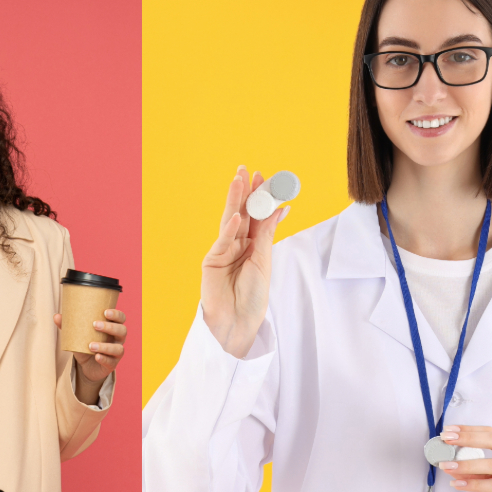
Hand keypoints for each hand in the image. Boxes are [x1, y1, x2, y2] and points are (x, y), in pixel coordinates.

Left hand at [55, 308, 126, 403]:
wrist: (87, 366)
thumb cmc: (85, 345)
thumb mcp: (77, 336)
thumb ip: (68, 326)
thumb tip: (56, 316)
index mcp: (112, 328)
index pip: (121, 318)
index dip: (116, 314)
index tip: (105, 312)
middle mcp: (118, 339)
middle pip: (122, 331)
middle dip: (110, 327)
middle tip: (95, 324)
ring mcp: (116, 353)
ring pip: (118, 348)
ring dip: (105, 346)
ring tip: (91, 345)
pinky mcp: (112, 365)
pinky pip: (111, 362)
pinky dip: (104, 359)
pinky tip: (97, 356)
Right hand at [201, 166, 287, 357]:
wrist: (238, 322)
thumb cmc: (252, 297)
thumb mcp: (264, 261)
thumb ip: (266, 234)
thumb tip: (280, 207)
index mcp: (252, 245)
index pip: (257, 216)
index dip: (262, 198)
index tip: (269, 179)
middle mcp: (237, 244)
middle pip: (242, 213)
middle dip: (245, 192)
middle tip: (247, 170)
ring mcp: (223, 250)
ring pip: (230, 220)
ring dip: (235, 200)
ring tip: (239, 180)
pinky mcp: (212, 260)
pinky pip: (223, 240)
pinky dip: (231, 229)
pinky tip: (237, 217)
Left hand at [438, 425, 491, 491]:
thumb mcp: (488, 480)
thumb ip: (473, 471)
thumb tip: (450, 462)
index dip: (469, 430)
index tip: (449, 431)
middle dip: (468, 439)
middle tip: (447, 441)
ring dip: (467, 464)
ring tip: (448, 466)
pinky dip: (474, 484)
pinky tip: (460, 485)